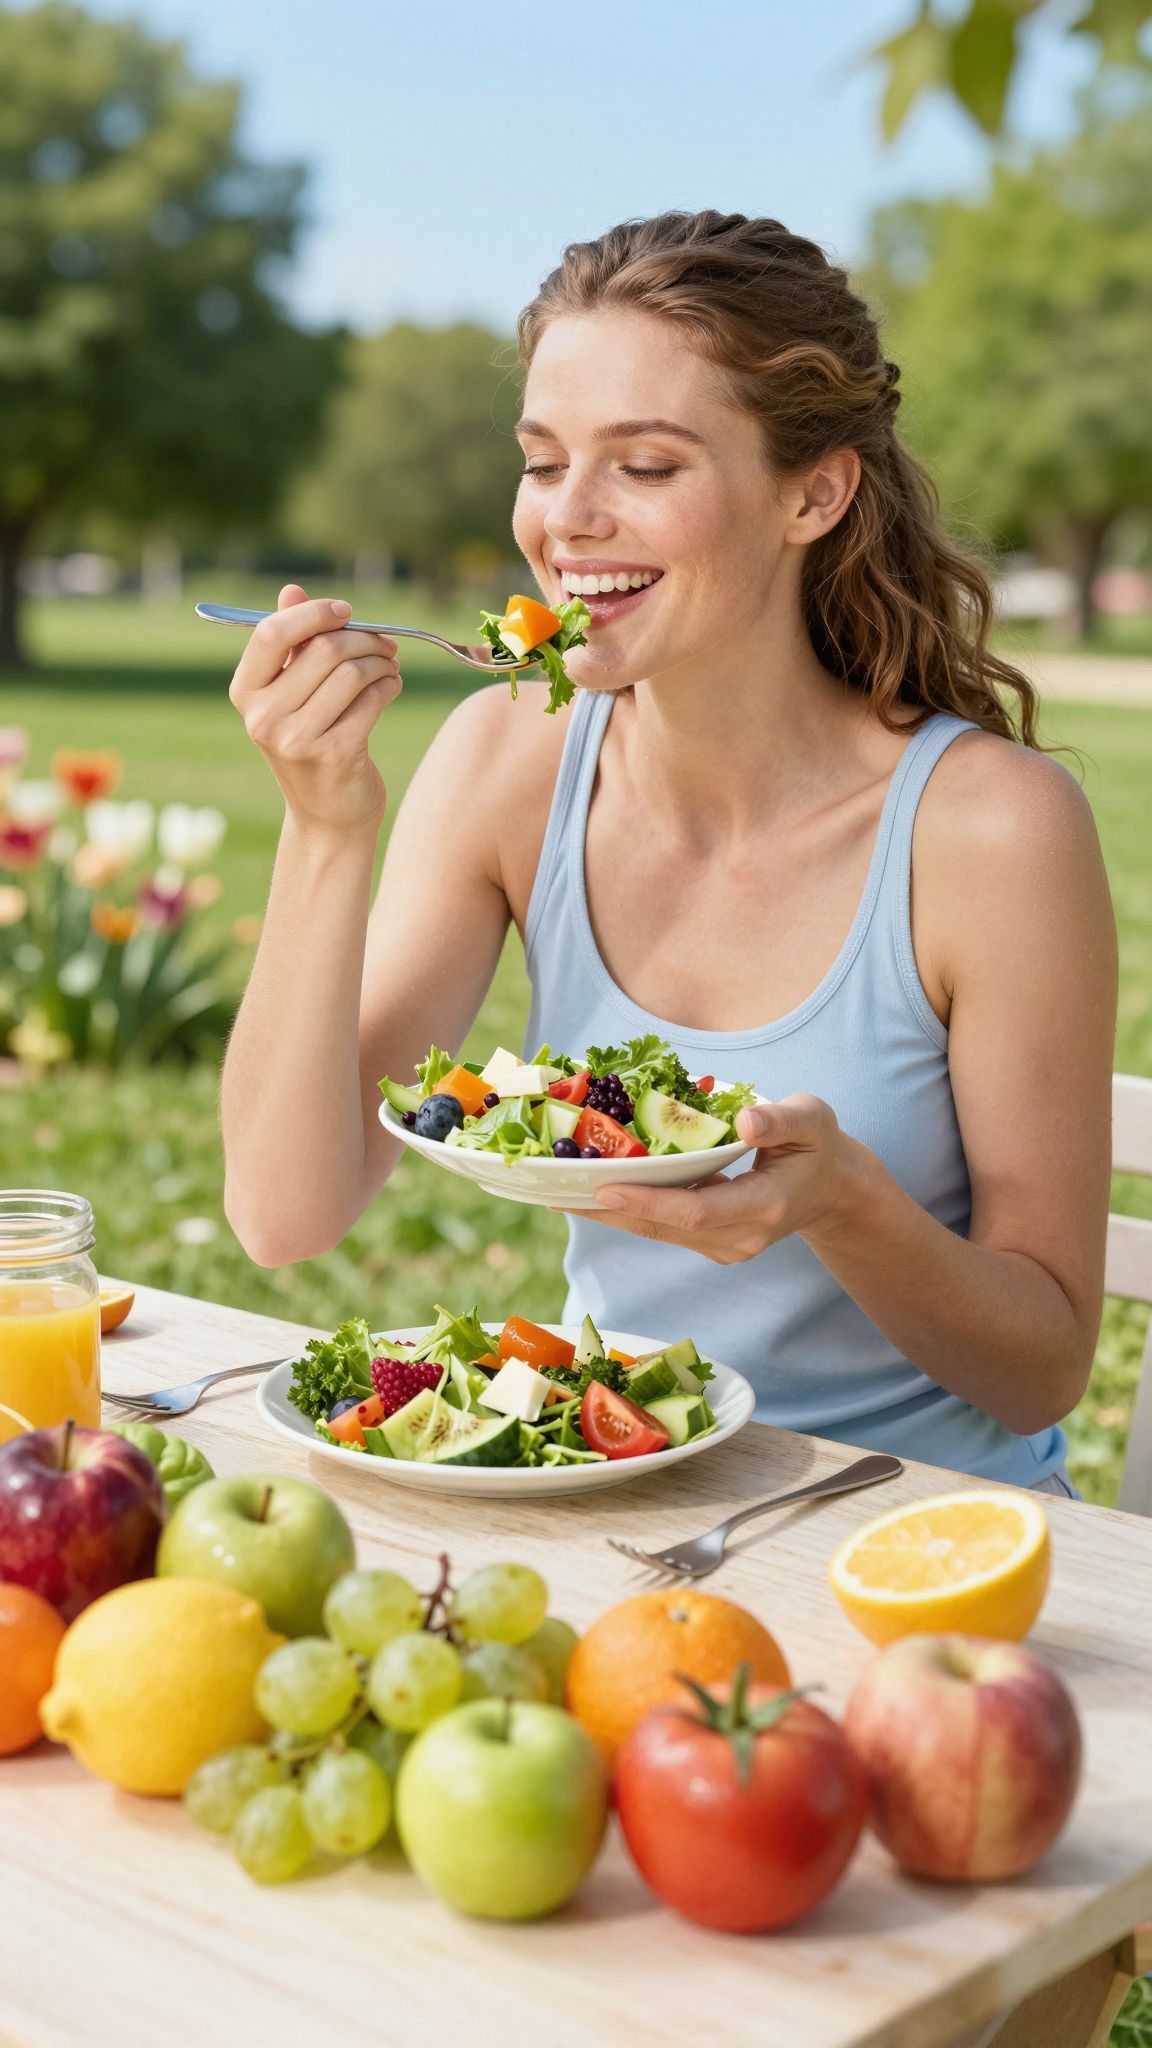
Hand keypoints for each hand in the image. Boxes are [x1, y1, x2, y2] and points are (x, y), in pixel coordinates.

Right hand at [228, 584, 401, 833]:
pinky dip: (389, 687)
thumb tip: (292, 589)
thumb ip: (292, 642)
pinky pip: (372, 700)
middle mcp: (263, 716)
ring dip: (382, 663)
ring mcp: (297, 739)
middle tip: (385, 644)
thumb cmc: (312, 742)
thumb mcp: (292, 694)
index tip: (346, 612)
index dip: (313, 614)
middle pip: (323, 650)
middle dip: (364, 639)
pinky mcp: (334, 754)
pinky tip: (390, 688)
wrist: (327, 815)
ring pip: (353, 673)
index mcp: (245, 692)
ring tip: (390, 667)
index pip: (271, 633)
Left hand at [559, 1094, 858, 1263]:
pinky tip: (589, 1191)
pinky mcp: (709, 1242)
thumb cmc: (818, 1145)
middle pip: (662, 1227)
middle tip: (553, 1190)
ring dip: (606, 1212)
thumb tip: (747, 1121)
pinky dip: (625, 1208)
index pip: (697, 1211)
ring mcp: (723, 1246)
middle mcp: (739, 1237)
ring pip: (655, 1231)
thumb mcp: (812, 1120)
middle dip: (606, 1209)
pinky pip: (660, 1226)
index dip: (648, 1201)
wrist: (831, 1189)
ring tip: (556, 1191)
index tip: (603, 1187)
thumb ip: (782, 1120)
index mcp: (765, 1207)